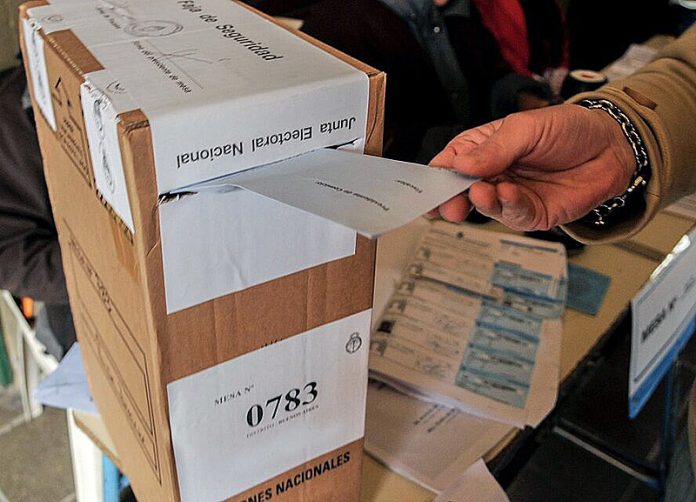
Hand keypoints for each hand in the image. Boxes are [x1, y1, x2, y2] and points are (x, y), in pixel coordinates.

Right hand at [429, 104, 635, 230]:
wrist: (612, 147)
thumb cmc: (568, 129)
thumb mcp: (527, 127)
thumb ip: (494, 148)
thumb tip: (460, 165)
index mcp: (482, 149)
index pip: (450, 164)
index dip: (435, 176)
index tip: (425, 187)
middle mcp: (492, 175)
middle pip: (459, 192)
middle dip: (449, 200)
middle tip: (445, 205)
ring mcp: (509, 196)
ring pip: (484, 207)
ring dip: (480, 202)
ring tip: (480, 193)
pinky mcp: (531, 214)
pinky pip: (513, 214)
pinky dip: (507, 206)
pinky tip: (507, 194)